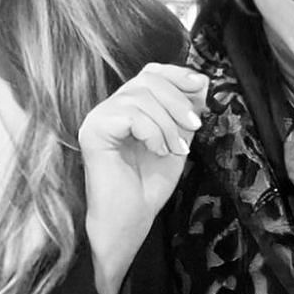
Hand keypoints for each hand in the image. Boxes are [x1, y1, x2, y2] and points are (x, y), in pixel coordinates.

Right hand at [78, 63, 208, 293]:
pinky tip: (157, 151)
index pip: (150, 73)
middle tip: (195, 127)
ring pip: (140, 97)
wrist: (130, 220)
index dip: (176, 74)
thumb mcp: (177, 140)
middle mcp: (108, 109)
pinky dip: (152, 131)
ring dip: (167, 123)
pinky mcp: (92, 131)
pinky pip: (129, 115)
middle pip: (147, 81)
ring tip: (176, 149)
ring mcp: (97, 119)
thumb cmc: (148, 185)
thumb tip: (200, 81)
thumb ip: (185, 112)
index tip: (199, 87)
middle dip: (177, 101)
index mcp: (126, 108)